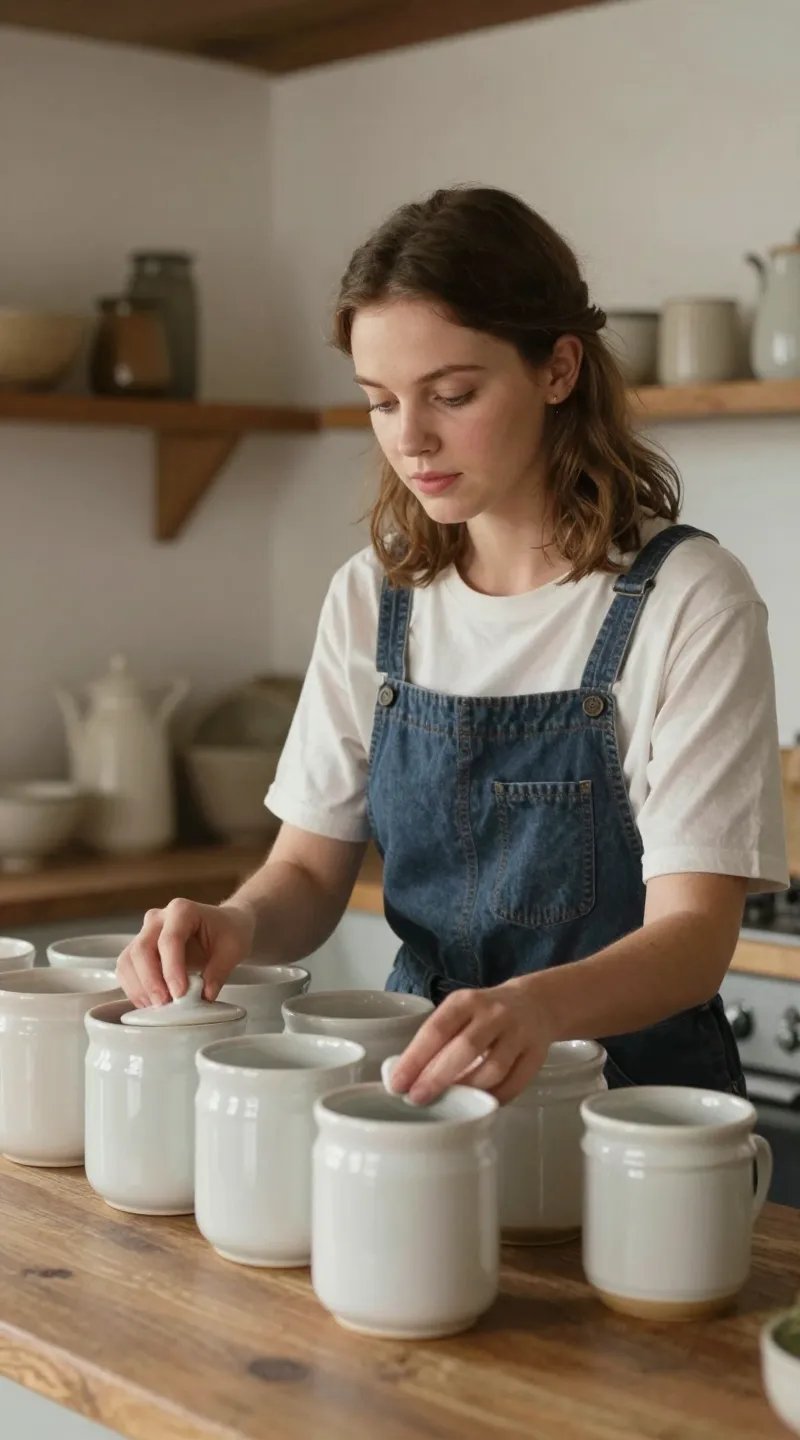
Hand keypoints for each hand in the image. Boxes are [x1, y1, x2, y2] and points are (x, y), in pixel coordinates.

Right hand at [116, 899, 255, 1007]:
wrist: (223, 925)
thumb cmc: (228, 931)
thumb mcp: (233, 949)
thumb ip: (219, 971)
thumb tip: (204, 996)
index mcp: (182, 911)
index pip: (169, 940)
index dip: (172, 969)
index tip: (180, 993)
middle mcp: (158, 919)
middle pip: (142, 949)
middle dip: (150, 981)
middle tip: (165, 1004)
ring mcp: (145, 933)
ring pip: (128, 960)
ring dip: (139, 987)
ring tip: (158, 1007)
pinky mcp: (139, 949)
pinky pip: (126, 969)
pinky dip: (134, 988)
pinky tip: (149, 1002)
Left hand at [388, 978, 553, 1105]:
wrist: (536, 1003)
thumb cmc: (486, 1013)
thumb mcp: (461, 1011)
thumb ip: (439, 1037)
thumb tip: (407, 1076)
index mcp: (467, 1001)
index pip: (437, 1029)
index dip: (415, 1058)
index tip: (398, 1083)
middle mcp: (495, 1014)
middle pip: (465, 1048)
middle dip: (437, 1078)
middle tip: (417, 1099)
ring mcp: (519, 1034)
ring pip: (492, 1069)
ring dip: (467, 1090)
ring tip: (449, 1102)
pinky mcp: (536, 1056)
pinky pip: (514, 1084)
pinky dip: (493, 1099)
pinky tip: (478, 1105)